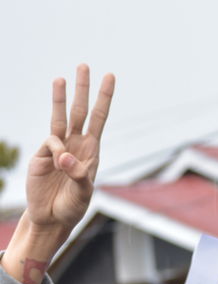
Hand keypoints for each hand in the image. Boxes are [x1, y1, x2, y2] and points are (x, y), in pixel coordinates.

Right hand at [1, 65, 114, 283]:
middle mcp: (75, 143)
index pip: (100, 118)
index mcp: (92, 149)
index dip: (105, 97)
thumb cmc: (73, 205)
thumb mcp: (84, 193)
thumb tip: (64, 156)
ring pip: (60, 118)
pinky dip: (56, 151)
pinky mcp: (41, 154)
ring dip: (59, 98)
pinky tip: (58, 165)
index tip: (109, 76)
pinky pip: (51, 143)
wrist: (52, 217)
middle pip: (80, 110)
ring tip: (60, 78)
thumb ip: (79, 175)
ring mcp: (57, 147)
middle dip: (82, 89)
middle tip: (83, 65)